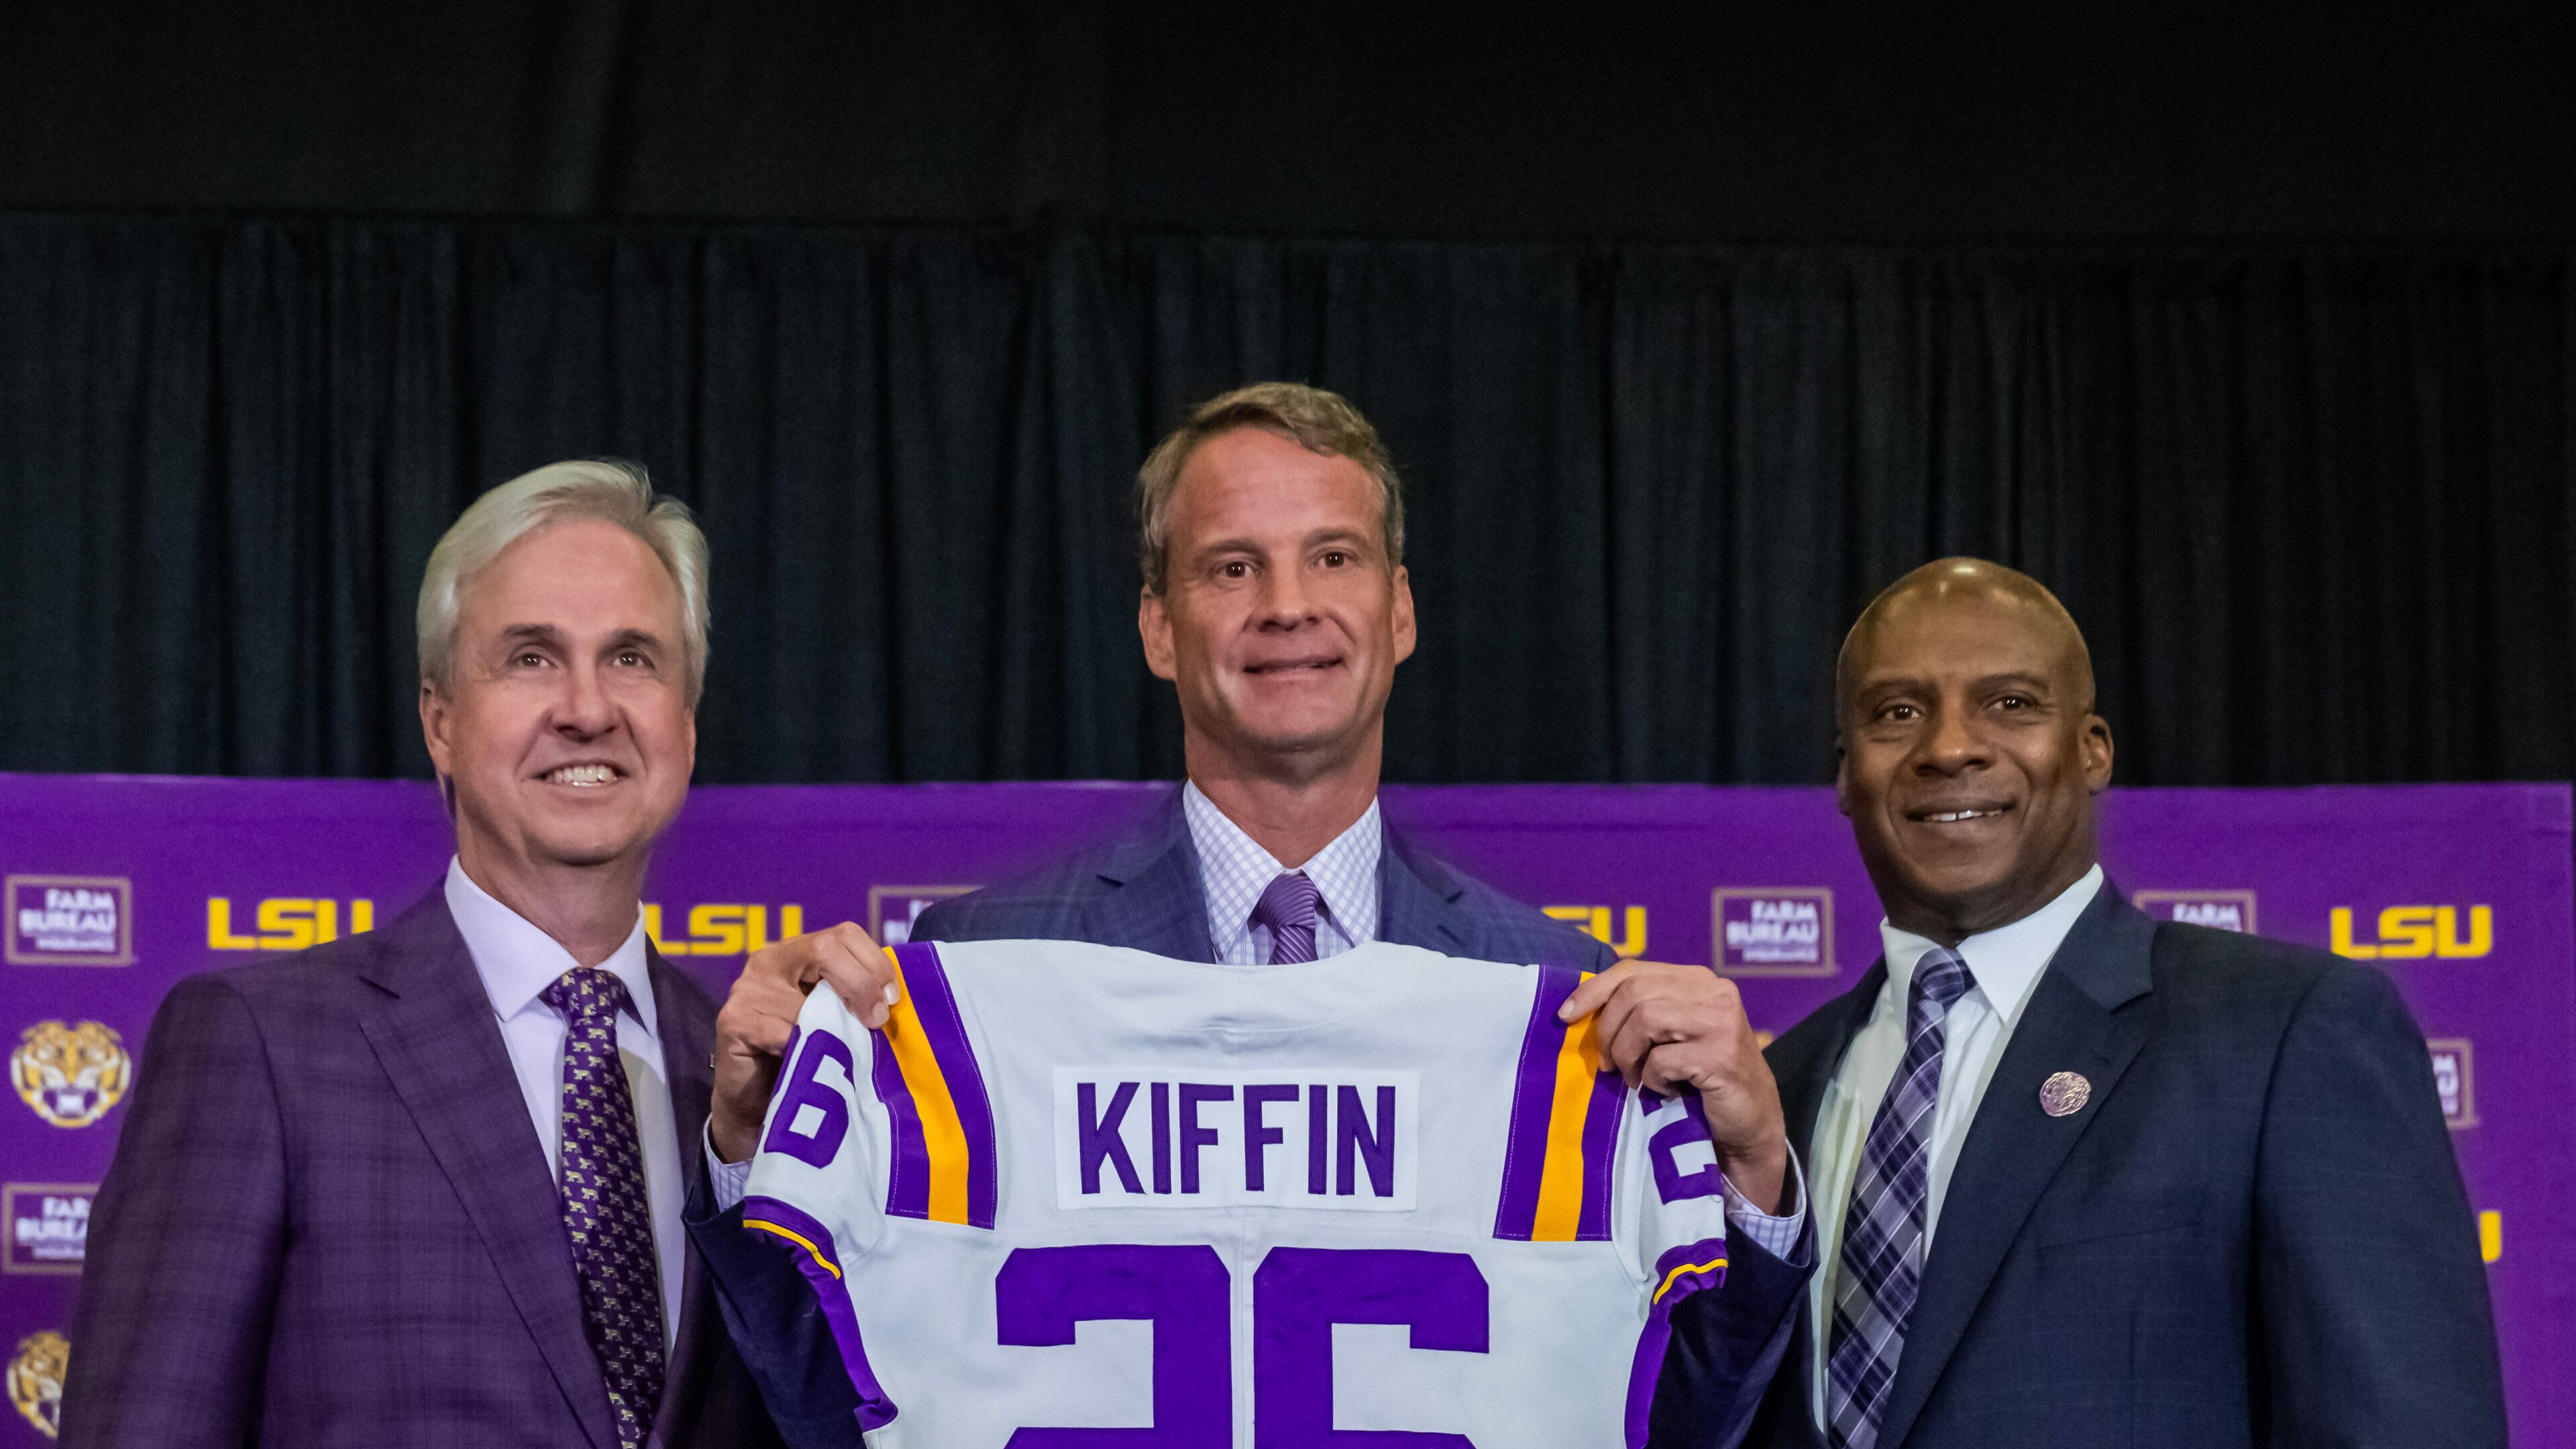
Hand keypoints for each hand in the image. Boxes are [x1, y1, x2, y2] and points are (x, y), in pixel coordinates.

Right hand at [709, 923, 901, 1164]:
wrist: (757, 1101)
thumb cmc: (805, 1053)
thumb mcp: (834, 1015)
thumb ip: (854, 994)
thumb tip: (894, 994)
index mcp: (798, 951)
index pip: (844, 934)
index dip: (876, 964)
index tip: (891, 1000)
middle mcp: (768, 960)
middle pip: (826, 949)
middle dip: (861, 985)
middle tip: (876, 1021)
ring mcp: (746, 988)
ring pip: (807, 1001)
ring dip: (831, 1033)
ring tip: (834, 1054)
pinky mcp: (734, 1020)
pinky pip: (783, 1033)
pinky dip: (801, 1051)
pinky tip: (800, 1064)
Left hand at [1559, 960, 1789, 1212]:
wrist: (1750, 1122)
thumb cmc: (1700, 1078)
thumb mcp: (1671, 1035)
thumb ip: (1641, 1012)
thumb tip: (1577, 1008)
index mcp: (1697, 980)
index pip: (1633, 969)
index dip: (1593, 990)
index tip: (1565, 1016)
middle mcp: (1714, 991)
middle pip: (1634, 992)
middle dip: (1608, 1031)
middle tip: (1607, 1065)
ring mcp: (1721, 1022)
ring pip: (1645, 1020)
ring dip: (1628, 1055)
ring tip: (1637, 1079)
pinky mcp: (1722, 1056)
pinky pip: (1661, 1060)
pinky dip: (1653, 1081)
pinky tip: (1667, 1091)